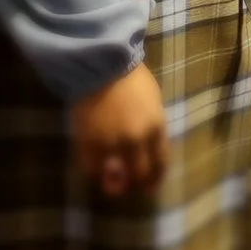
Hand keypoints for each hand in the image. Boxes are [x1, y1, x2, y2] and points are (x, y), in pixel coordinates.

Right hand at [72, 63, 167, 196]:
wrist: (102, 63)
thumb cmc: (131, 76)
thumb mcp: (153, 100)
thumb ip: (152, 124)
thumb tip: (148, 145)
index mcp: (157, 127)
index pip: (161, 162)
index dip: (156, 178)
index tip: (150, 185)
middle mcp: (137, 140)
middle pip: (140, 174)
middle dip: (137, 184)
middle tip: (130, 185)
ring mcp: (112, 143)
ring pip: (116, 177)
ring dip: (115, 183)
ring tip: (111, 182)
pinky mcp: (89, 141)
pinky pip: (91, 168)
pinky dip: (94, 172)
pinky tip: (95, 170)